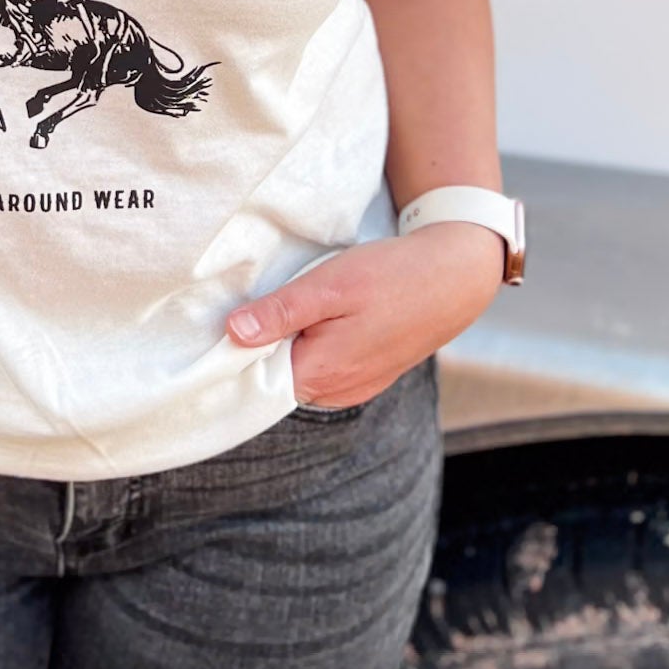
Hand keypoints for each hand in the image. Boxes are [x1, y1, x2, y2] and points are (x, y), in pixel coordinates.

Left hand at [223, 224, 504, 408]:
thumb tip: (232, 334)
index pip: (257, 381)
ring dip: (284, 345)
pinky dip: (308, 346)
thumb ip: (281, 313)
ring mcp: (355, 385)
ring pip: (298, 371)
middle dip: (257, 348)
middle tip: (244, 307)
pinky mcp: (366, 372)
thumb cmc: (390, 277)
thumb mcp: (327, 286)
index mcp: (322, 374)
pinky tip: (308, 320)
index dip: (232, 356)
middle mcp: (337, 390)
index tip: (215, 328)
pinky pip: (322, 367)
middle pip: (275, 377)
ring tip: (278, 308)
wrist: (454, 278)